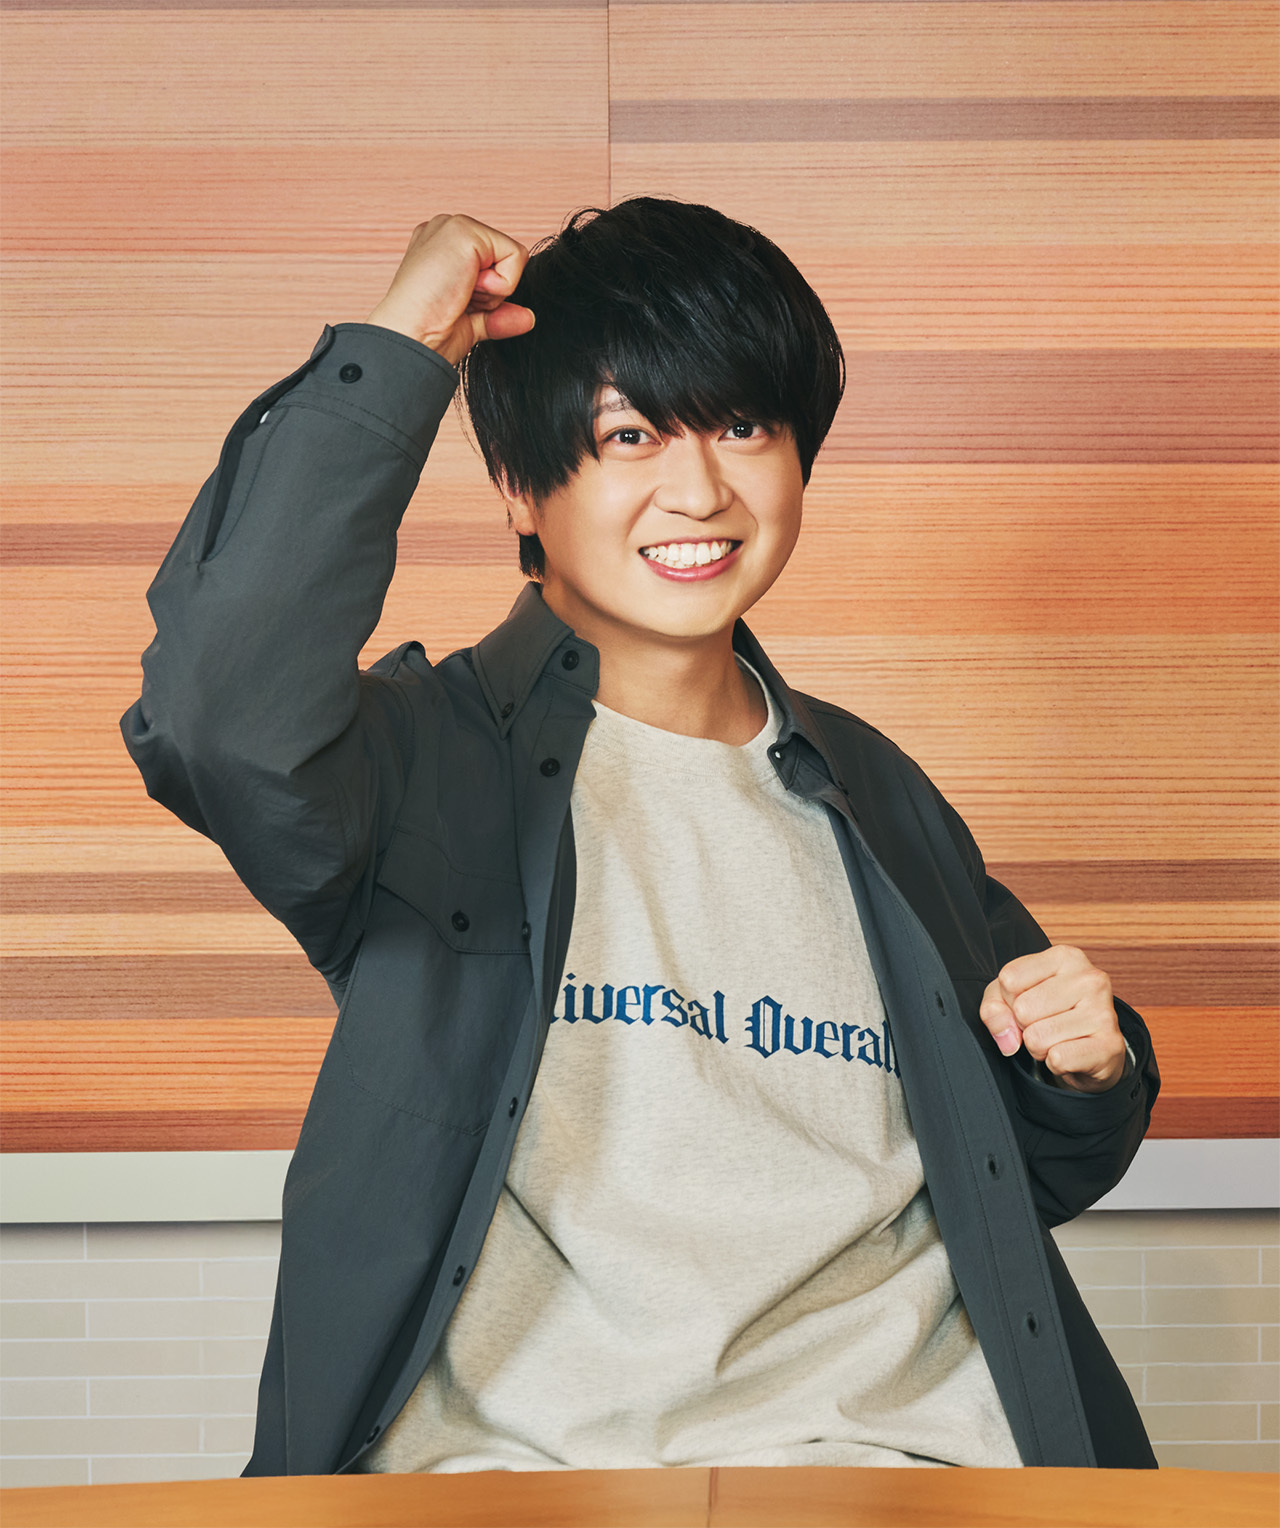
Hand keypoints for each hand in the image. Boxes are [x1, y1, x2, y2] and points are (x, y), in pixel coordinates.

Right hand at [365, 214, 534, 366]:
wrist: (410, 340)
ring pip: (512, 256)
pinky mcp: (464, 230)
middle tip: (457, 302)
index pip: (494, 262)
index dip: (487, 293)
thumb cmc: (427, 334)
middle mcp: (445, 230)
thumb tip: (528, 318)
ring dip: (493, 289)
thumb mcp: (471, 322)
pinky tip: (465, 288)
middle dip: (492, 291)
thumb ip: (499, 315)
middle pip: (506, 258)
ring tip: (457, 295)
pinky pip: (515, 256)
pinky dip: (499, 284)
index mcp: (442, 248)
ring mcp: (452, 225)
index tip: (457, 305)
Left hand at [979, 945, 1127, 1092]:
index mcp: (1065, 956)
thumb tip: (1007, 1034)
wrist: (1092, 1051)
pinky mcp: (1110, 1045)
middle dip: (1025, 1026)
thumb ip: (995, 1006)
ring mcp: (1103, 1011)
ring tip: (1059, 1039)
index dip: (1009, 1000)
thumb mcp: (1013, 997)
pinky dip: (1056, 1064)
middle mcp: (1089, 978)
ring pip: (1037, 1038)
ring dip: (1040, 1047)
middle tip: (1046, 1025)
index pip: (1009, 979)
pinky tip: (1071, 1053)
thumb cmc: (1049, 1015)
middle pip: (1022, 1010)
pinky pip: (1057, 1059)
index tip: (1030, 1002)